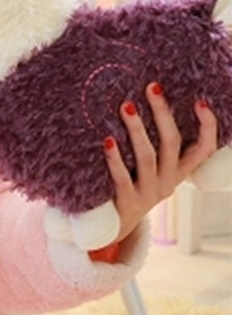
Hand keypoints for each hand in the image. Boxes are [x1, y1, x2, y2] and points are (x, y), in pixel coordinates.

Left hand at [103, 82, 217, 243]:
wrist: (116, 227)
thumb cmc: (134, 184)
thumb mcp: (153, 167)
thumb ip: (155, 143)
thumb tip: (142, 100)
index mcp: (180, 172)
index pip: (205, 149)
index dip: (208, 127)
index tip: (201, 101)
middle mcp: (169, 182)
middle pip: (172, 144)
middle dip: (163, 114)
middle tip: (152, 87)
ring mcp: (149, 193)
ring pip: (148, 157)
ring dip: (137, 130)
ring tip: (127, 105)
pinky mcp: (127, 202)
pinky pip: (122, 178)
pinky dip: (115, 159)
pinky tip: (107, 141)